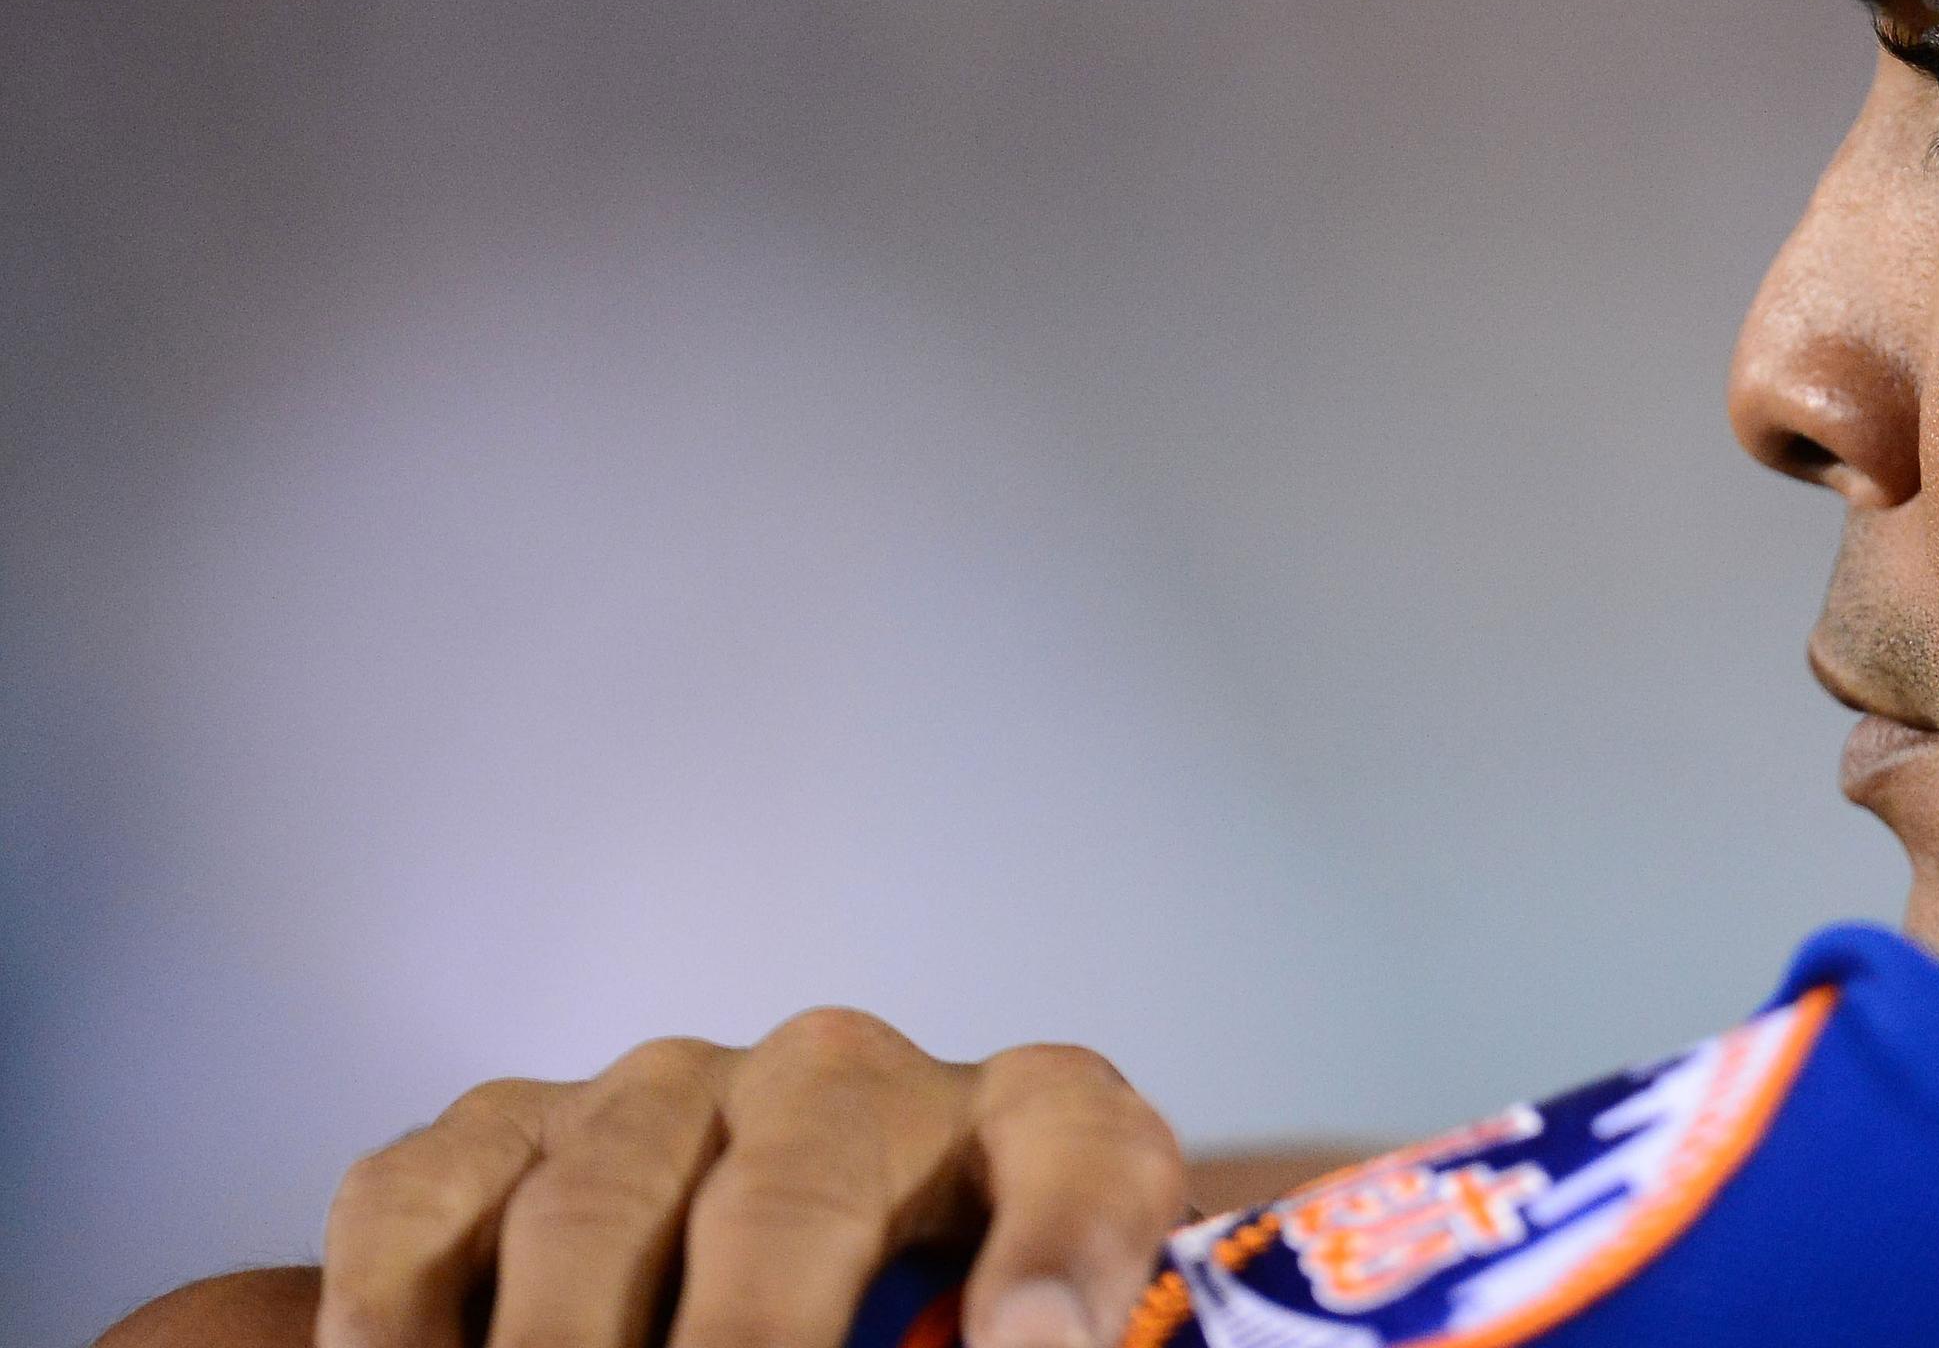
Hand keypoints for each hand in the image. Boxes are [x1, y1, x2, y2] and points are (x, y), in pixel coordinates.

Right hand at [317, 1012, 1186, 1347]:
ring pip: (597, 1206)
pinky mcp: (500, 1128)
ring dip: (565, 1346)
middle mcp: (843, 1081)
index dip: (1066, 1238)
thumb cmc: (905, 1328)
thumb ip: (991, 1338)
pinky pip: (424, 1205)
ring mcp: (662, 1093)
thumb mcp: (972, 1337)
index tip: (1039, 1346)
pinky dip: (393, 1326)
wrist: (745, 1299)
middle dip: (754, 1337)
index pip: (1079, 1144)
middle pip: (801, 1188)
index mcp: (1018, 1129)